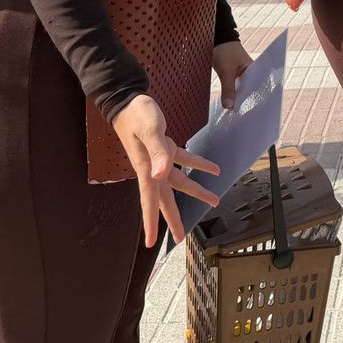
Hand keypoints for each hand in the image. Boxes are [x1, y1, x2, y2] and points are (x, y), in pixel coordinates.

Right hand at [112, 94, 222, 247]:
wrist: (128, 99)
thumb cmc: (137, 114)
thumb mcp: (149, 130)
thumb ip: (157, 152)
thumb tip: (160, 175)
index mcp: (146, 169)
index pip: (150, 201)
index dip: (151, 222)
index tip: (150, 243)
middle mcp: (152, 168)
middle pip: (165, 199)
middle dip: (173, 218)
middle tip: (179, 238)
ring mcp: (158, 159)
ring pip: (180, 181)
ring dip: (197, 190)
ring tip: (214, 201)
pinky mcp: (164, 147)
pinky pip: (184, 160)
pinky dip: (199, 165)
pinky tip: (214, 169)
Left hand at [212, 40, 252, 109]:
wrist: (216, 39)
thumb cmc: (224, 51)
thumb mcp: (226, 71)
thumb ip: (228, 89)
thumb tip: (229, 107)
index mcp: (256, 70)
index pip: (259, 88)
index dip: (257, 100)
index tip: (253, 112)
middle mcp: (252, 74)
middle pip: (251, 92)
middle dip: (248, 103)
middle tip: (245, 117)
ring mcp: (243, 76)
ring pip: (243, 92)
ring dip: (239, 100)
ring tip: (238, 115)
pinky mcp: (235, 77)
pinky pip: (236, 89)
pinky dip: (233, 96)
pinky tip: (230, 106)